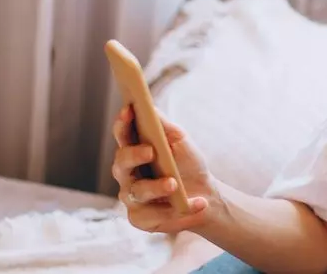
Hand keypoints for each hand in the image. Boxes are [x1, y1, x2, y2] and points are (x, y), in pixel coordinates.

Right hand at [111, 104, 218, 233]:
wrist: (206, 194)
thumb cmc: (188, 164)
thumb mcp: (180, 141)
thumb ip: (163, 126)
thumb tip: (149, 106)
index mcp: (134, 150)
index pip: (123, 135)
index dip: (123, 123)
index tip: (129, 110)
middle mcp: (127, 174)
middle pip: (120, 163)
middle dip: (133, 155)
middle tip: (150, 151)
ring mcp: (131, 197)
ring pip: (136, 191)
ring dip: (156, 187)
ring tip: (174, 184)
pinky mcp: (140, 219)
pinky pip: (150, 215)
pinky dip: (175, 210)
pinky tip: (194, 203)